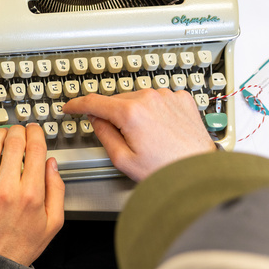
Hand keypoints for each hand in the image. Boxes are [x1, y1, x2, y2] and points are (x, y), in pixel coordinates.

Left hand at [0, 124, 64, 266]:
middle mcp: (5, 189)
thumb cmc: (21, 244)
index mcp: (30, 195)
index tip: (35, 131)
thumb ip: (56, 190)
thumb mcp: (53, 222)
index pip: (34, 149)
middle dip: (19, 131)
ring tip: (3, 133)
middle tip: (20, 131)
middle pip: (13, 143)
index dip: (36, 133)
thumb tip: (51, 164)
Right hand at [62, 89, 215, 182]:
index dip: (77, 104)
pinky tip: (160, 129)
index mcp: (131, 112)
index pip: (94, 102)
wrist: (198, 172)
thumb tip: (97, 120)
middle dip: (113, 115)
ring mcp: (168, 96)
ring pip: (138, 99)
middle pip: (117, 101)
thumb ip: (104, 135)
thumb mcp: (123, 160)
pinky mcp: (182, 99)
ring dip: (135, 112)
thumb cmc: (165, 170)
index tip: (70, 106)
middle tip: (121, 138)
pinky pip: (159, 99)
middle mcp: (149, 98)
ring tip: (146, 137)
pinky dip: (154, 110)